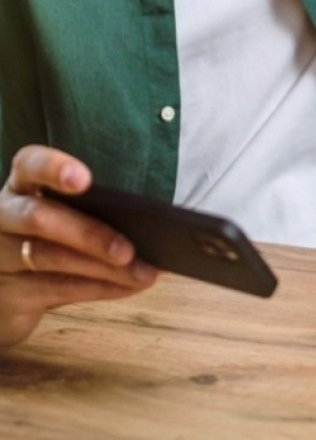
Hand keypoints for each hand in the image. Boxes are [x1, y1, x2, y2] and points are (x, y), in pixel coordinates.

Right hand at [0, 146, 157, 348]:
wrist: (7, 286)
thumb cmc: (52, 234)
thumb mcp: (64, 210)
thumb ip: (95, 205)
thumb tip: (156, 214)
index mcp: (22, 184)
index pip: (29, 164)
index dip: (53, 168)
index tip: (85, 180)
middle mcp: (3, 216)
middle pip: (39, 218)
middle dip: (89, 234)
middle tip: (128, 249)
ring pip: (49, 259)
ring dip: (103, 269)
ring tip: (143, 273)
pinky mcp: (6, 294)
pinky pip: (55, 289)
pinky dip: (99, 288)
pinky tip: (128, 286)